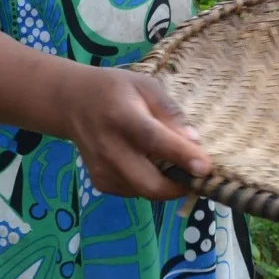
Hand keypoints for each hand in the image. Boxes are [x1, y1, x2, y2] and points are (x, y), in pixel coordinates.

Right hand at [61, 67, 212, 200]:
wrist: (73, 102)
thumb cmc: (117, 90)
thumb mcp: (146, 86)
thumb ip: (170, 113)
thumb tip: (194, 142)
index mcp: (122, 116)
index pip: (153, 140)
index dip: (181, 155)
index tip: (205, 167)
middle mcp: (108, 147)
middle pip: (148, 183)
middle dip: (179, 187)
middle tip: (197, 175)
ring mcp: (101, 169)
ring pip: (144, 192)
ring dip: (166, 185)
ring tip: (173, 163)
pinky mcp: (99, 182)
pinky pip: (134, 192)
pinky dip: (149, 184)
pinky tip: (149, 163)